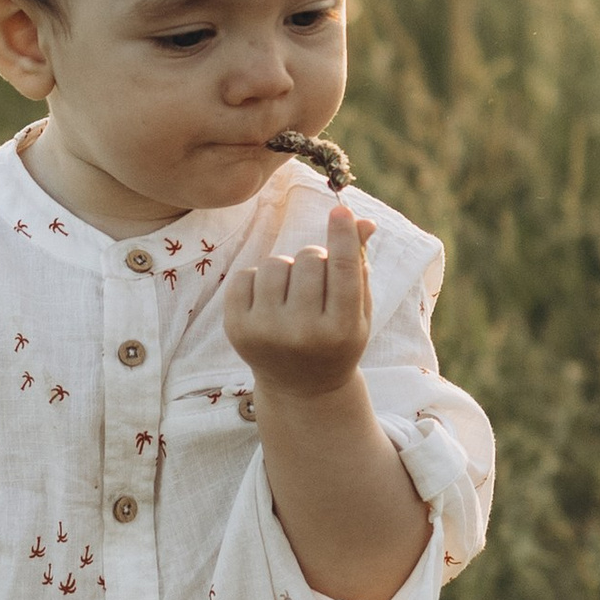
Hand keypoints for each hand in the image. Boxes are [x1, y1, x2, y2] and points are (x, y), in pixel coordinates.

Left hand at [225, 201, 373, 403]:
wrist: (301, 388)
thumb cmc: (335, 339)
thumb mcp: (357, 310)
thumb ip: (358, 265)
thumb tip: (363, 221)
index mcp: (340, 330)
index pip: (342, 270)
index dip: (342, 236)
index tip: (340, 210)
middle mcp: (302, 333)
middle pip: (309, 259)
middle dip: (315, 259)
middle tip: (316, 280)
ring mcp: (266, 332)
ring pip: (276, 263)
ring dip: (287, 268)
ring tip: (293, 292)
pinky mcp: (237, 329)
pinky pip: (246, 275)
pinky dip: (258, 279)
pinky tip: (269, 301)